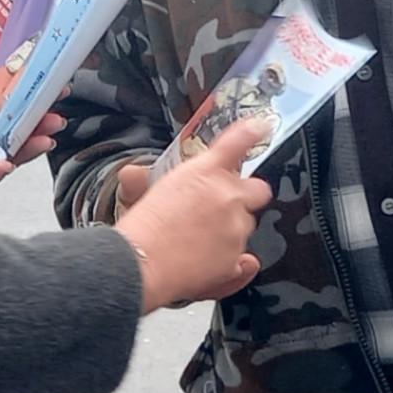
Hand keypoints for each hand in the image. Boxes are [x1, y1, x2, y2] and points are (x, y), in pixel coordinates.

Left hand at [0, 67, 61, 199]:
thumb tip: (16, 98)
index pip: (12, 108)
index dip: (33, 103)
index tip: (55, 93)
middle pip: (18, 133)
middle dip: (39, 126)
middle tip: (56, 119)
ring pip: (12, 155)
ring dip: (30, 147)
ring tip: (45, 139)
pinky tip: (5, 163)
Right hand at [115, 120, 267, 311]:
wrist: (139, 264)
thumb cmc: (140, 230)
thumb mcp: (143, 194)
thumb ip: (147, 182)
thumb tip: (133, 174)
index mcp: (205, 172)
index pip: (238, 141)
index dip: (252, 133)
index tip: (259, 128)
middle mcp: (227, 196)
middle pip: (257, 190)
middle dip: (246, 197)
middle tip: (225, 207)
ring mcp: (235, 228)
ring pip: (247, 226)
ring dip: (231, 231)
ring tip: (200, 242)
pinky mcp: (236, 258)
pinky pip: (243, 259)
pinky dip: (230, 262)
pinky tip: (206, 263)